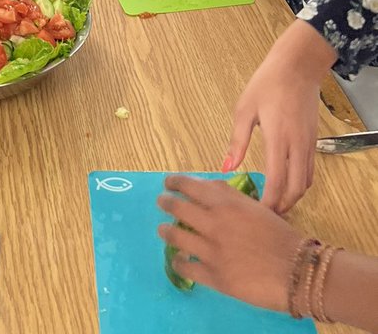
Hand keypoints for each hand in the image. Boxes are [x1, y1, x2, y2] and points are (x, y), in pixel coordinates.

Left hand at [157, 176, 301, 310]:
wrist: (298, 271)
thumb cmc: (281, 236)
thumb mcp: (255, 207)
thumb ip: (230, 196)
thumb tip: (208, 188)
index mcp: (226, 203)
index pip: (189, 186)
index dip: (175, 183)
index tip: (168, 183)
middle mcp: (213, 223)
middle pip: (178, 207)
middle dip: (166, 203)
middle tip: (162, 203)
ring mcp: (211, 251)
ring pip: (175, 236)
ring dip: (166, 231)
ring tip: (163, 230)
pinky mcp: (214, 277)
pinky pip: (186, 266)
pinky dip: (178, 261)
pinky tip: (177, 259)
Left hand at [223, 23, 336, 212]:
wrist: (297, 67)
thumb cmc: (267, 84)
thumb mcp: (245, 109)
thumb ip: (237, 141)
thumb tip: (226, 167)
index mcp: (278, 139)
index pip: (277, 182)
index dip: (268, 203)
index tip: (256, 215)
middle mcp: (297, 146)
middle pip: (295, 190)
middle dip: (282, 207)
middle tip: (264, 216)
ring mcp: (309, 144)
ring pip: (305, 182)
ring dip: (292, 197)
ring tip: (273, 204)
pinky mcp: (313, 140)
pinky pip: (310, 171)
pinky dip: (300, 184)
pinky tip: (285, 184)